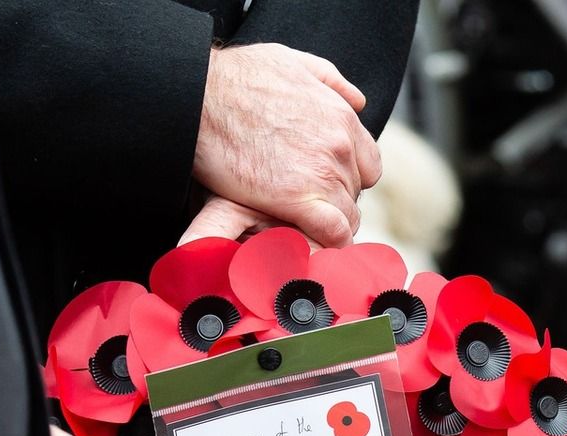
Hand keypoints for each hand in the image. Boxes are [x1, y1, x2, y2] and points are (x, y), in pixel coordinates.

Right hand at [189, 43, 381, 246]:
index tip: (324, 182)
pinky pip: (334, 232)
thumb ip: (330, 81)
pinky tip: (310, 243)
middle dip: (333, 199)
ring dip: (327, 223)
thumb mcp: (291, 61)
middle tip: (302, 203)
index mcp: (342, 117)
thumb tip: (358, 101)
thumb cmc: (236, 76)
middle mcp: (340, 146)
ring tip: (300, 225)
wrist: (198, 94)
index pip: (368, 164)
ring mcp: (322, 173)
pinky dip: (328, 242)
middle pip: (354, 191)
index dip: (348, 176)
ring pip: (347, 214)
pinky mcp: (298, 199)